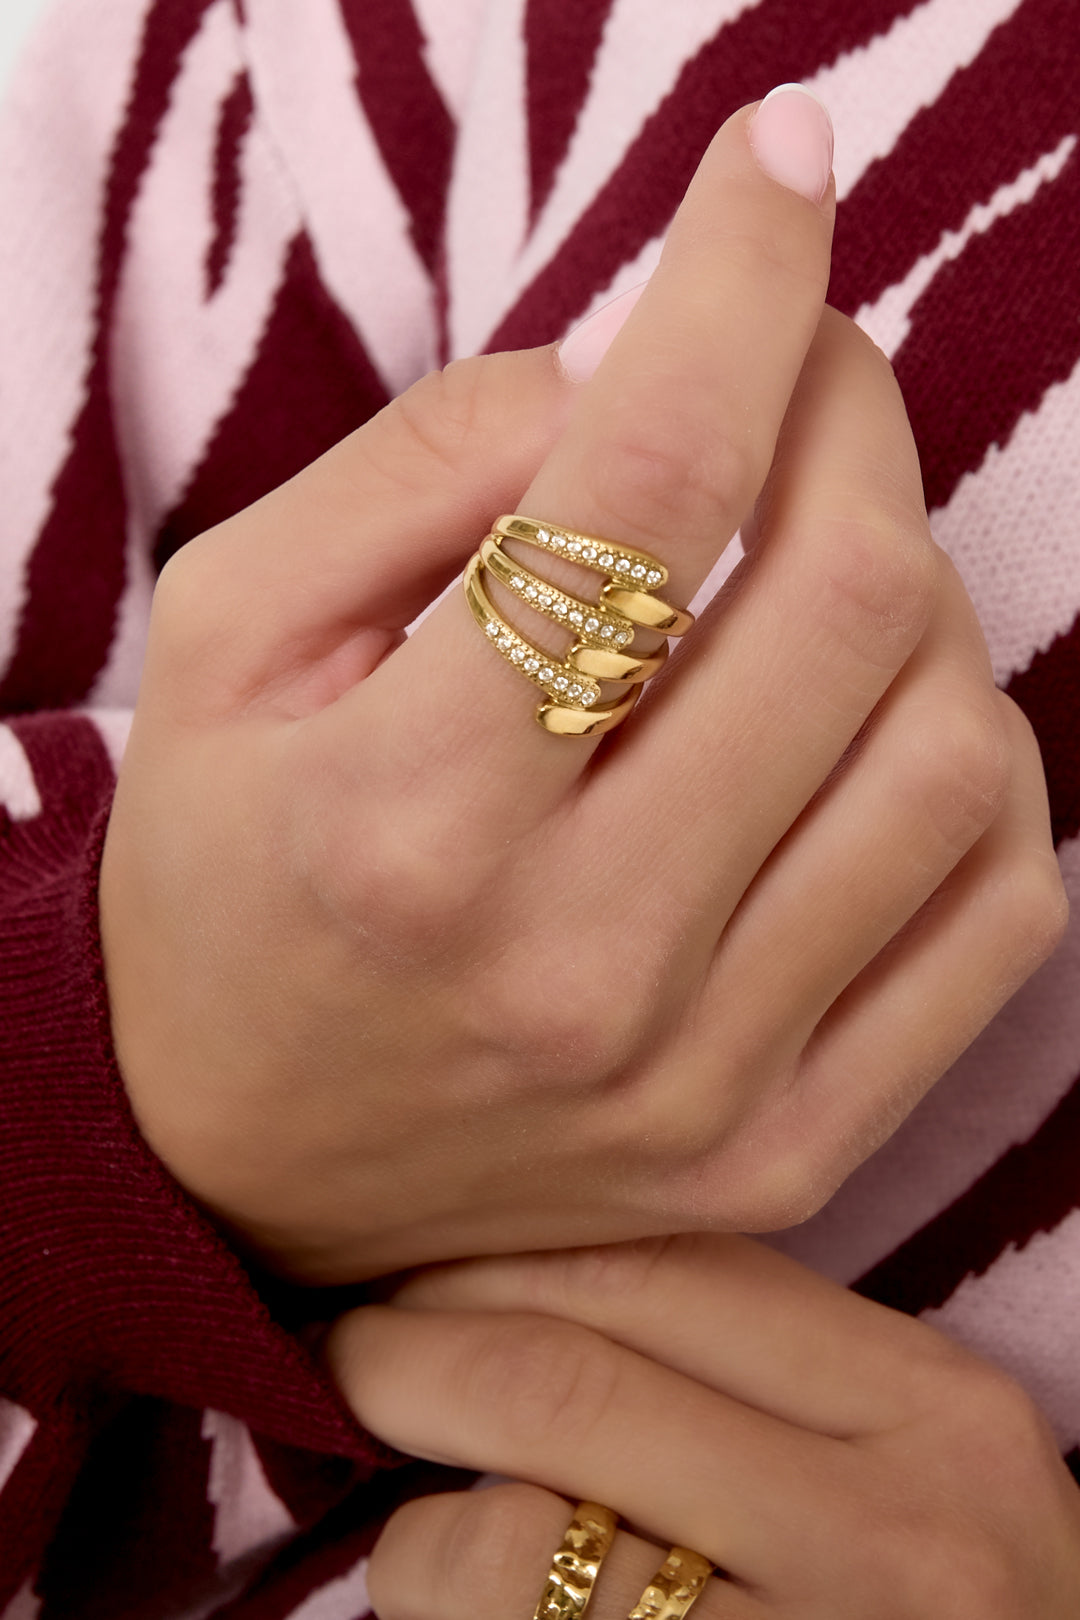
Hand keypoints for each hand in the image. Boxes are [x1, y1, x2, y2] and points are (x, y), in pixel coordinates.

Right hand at [99, 94, 1064, 1282]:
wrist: (243, 1161)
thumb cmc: (227, 879)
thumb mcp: (229, 638)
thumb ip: (422, 469)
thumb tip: (643, 366)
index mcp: (405, 820)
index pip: (641, 491)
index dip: (739, 283)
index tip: (780, 166)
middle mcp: (572, 965)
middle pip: (840, 606)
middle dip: (853, 415)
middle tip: (802, 369)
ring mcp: (702, 1078)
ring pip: (954, 752)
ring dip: (922, 591)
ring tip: (823, 560)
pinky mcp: (786, 1149)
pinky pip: (1003, 916)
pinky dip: (983, 771)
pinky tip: (877, 726)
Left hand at [329, 1237, 1079, 1616]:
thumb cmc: (915, 1613)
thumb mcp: (890, 1475)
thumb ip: (744, 1377)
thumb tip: (510, 1288)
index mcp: (927, 1409)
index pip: (664, 1265)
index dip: (500, 1251)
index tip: (416, 1255)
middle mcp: (890, 1525)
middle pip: (566, 1372)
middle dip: (410, 1341)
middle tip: (343, 1344)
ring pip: (505, 1528)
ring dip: (422, 1516)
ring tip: (435, 1525)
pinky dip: (438, 1599)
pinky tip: (470, 1609)